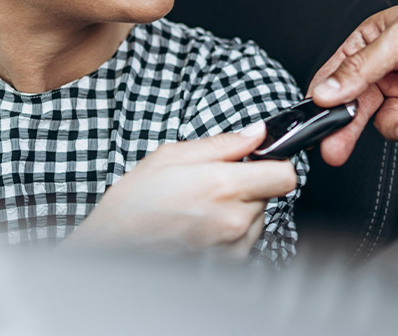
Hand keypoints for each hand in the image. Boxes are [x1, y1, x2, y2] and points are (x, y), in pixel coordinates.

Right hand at [64, 123, 296, 259]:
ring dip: (241, 208)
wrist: (112, 246)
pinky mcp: (226, 264)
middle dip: (251, 184)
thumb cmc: (135, 202)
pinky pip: (246, 240)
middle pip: (271, 195)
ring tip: (204, 206)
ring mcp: (231, 245)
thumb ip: (224, 144)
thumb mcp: (173, 156)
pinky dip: (233, 231)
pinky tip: (203, 225)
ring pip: (259, 217)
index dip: (275, 163)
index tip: (260, 161)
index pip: (285, 175)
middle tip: (216, 183)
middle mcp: (233, 219)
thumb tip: (256, 133)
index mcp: (223, 185)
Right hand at [309, 0, 397, 165]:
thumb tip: (326, 92)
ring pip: (391, 126)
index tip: (317, 120)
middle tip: (335, 150)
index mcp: (372, 45)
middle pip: (358, 109)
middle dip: (347, 131)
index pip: (337, 78)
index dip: (325, 100)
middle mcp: (390, 72)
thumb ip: (361, 68)